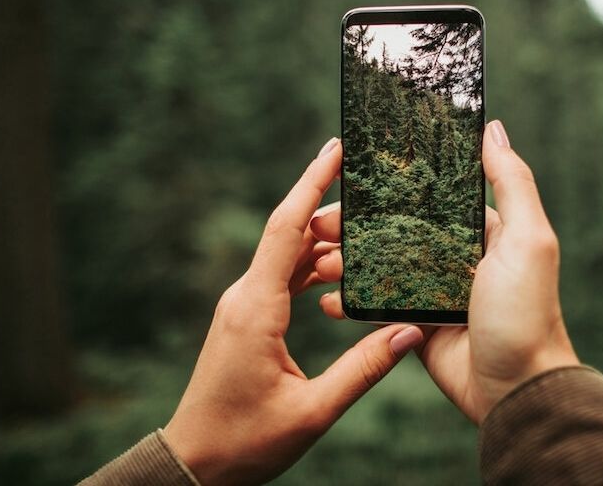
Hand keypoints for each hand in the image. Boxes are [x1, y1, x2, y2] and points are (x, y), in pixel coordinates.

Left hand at [163, 138, 423, 484]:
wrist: (194, 462)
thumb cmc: (245, 441)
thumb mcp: (312, 411)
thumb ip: (363, 370)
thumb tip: (408, 332)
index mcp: (257, 308)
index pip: (287, 229)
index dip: (311, 183)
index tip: (335, 148)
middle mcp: (245, 297)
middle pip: (289, 233)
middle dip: (329, 206)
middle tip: (374, 189)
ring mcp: (243, 306)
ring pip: (286, 255)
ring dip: (323, 239)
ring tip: (366, 225)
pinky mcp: (247, 319)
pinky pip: (281, 277)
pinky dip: (311, 266)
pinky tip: (339, 268)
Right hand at [316, 120, 577, 422]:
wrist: (516, 390)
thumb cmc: (527, 312)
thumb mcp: (529, 240)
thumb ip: (512, 183)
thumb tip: (493, 128)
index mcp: (481, 230)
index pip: (427, 195)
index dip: (389, 184)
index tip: (350, 176)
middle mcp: (455, 256)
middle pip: (393, 227)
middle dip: (354, 223)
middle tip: (319, 224)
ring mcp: (432, 290)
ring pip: (378, 263)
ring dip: (344, 260)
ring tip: (318, 261)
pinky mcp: (415, 324)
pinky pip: (376, 304)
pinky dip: (349, 300)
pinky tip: (327, 299)